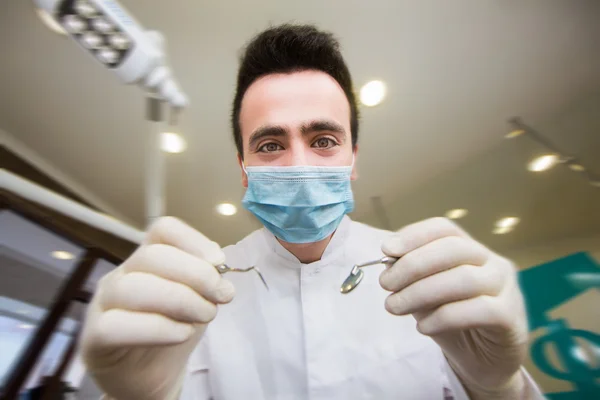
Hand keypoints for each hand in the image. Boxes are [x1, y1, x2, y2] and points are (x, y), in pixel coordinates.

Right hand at [80, 217, 234, 399]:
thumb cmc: (172, 332)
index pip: (163, 230)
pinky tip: (182, 334)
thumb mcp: (197, 300)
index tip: (219, 262)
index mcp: (146, 259)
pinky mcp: (93, 338)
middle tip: (220, 296)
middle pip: (152, 255)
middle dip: (196, 274)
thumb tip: (218, 263)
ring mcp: (103, 304)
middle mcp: (121, 274)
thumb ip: (206, 280)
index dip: (194, 241)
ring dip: (182, 301)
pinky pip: (117, 326)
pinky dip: (158, 329)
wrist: (151, 379)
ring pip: (133, 287)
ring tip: (205, 316)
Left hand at [379, 217, 529, 397]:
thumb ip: (412, 277)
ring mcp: (506, 288)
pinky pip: (477, 310)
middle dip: (412, 264)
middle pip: (453, 249)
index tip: (386, 249)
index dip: (414, 234)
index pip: (445, 228)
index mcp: (472, 250)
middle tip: (385, 284)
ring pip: (463, 279)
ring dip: (420, 292)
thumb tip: (388, 263)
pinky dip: (443, 317)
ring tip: (394, 306)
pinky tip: (422, 327)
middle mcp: (493, 262)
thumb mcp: (426, 295)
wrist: (483, 363)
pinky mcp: (511, 317)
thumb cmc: (452, 322)